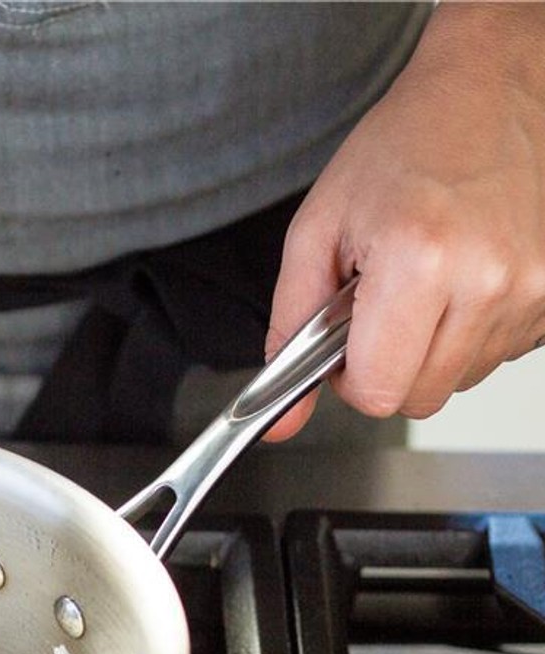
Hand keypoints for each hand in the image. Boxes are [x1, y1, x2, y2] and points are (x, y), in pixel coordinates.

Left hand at [264, 3, 544, 440]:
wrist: (487, 91)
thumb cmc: (402, 148)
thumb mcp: (316, 232)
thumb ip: (289, 330)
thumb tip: (277, 419)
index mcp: (420, 262)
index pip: (377, 392)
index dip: (347, 376)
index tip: (343, 338)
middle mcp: (489, 280)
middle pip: (418, 398)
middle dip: (386, 365)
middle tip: (378, 303)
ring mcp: (534, 289)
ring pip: (458, 381)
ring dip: (429, 346)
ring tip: (423, 277)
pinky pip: (496, 353)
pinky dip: (469, 329)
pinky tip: (460, 276)